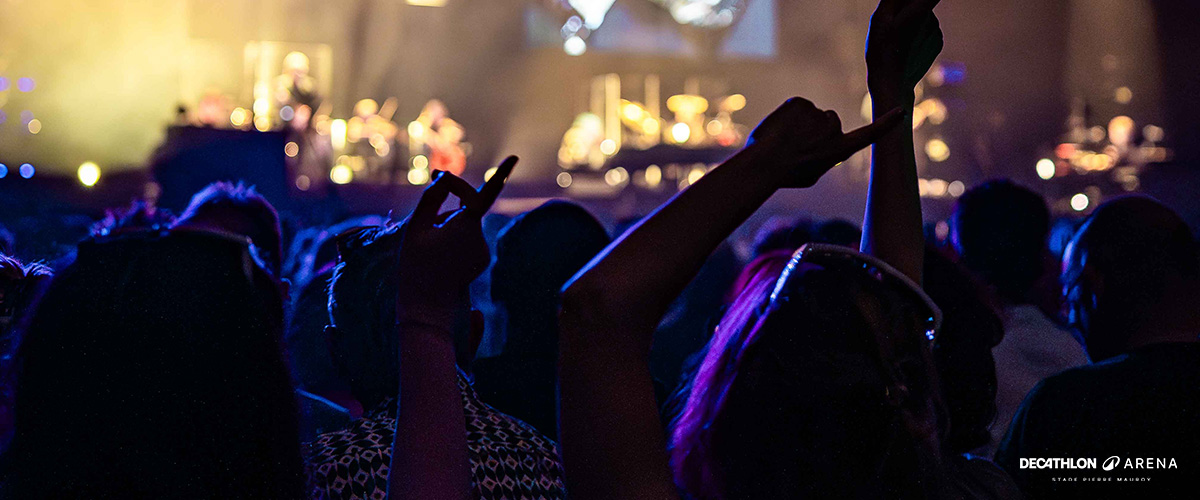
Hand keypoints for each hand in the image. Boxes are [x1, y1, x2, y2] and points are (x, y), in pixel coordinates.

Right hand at [395, 156, 517, 315]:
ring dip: (447, 225)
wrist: (426, 305)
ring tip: (431, 247)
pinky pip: (467, 237)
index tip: (514, 158)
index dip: (500, 173)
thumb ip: (432, 197)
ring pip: (464, 223)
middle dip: (448, 205)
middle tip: (427, 217)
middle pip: (466, 208)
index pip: (485, 194)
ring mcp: (483, 251)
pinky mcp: (481, 259)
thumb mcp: (416, 227)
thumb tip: (447, 176)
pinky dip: (453, 238)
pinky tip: (440, 255)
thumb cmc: (415, 264)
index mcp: (466, 226)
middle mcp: (480, 238)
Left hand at [748, 98, 904, 187]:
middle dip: (815, 130)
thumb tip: (820, 147)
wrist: (765, 164)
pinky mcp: (800, 103)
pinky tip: (778, 130)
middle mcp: (834, 130)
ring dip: (799, 123)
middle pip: (829, 122)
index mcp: (839, 150)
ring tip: (783, 140)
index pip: (868, 134)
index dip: (886, 124)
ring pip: (811, 114)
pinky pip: (796, 106)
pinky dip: (787, 114)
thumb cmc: (786, 174)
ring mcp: (818, 114)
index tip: (901, 111)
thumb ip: (823, 157)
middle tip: (796, 145)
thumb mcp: (811, 174)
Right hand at [866, 0, 943, 99]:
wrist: (892, 83)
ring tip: (897, 39)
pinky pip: (927, 29)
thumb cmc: (881, 50)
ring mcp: (937, 32)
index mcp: (918, 11)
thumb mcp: (880, 19)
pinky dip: (918, 33)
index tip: (908, 5)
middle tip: (893, 23)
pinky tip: (906, 47)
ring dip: (912, 21)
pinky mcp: (938, 42)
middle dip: (908, 7)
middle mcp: (932, 19)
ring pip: (924, 16)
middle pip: (922, 3)